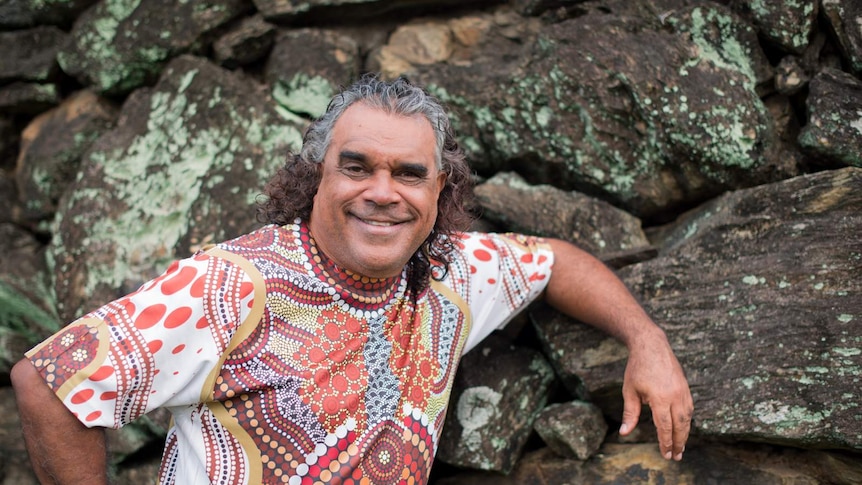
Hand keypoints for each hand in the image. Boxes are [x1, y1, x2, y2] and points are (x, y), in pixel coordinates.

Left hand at [618, 329, 692, 460]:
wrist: (651, 345)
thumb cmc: (637, 368)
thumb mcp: (629, 391)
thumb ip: (629, 413)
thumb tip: (624, 433)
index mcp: (660, 398)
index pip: (664, 427)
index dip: (665, 443)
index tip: (666, 455)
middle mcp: (675, 396)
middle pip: (680, 425)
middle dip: (678, 443)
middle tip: (676, 456)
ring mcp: (683, 391)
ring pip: (688, 418)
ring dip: (685, 434)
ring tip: (681, 447)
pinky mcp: (686, 387)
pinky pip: (689, 408)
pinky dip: (687, 421)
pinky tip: (683, 428)